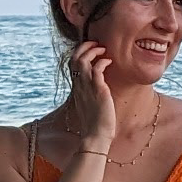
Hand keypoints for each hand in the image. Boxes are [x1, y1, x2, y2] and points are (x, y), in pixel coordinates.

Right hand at [63, 41, 117, 159]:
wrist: (95, 137)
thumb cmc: (95, 124)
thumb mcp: (90, 106)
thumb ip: (91, 95)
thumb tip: (98, 89)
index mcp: (77, 88)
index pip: (72, 64)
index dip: (79, 53)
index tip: (90, 49)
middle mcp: (79, 86)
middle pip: (74, 58)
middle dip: (85, 46)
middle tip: (97, 44)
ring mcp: (87, 87)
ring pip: (83, 60)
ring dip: (93, 51)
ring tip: (103, 50)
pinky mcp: (98, 90)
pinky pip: (97, 69)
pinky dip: (102, 62)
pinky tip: (109, 62)